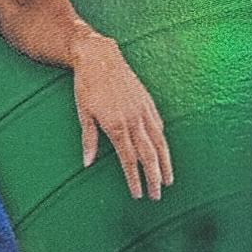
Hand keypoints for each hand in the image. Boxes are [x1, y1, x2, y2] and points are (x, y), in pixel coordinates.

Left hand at [72, 34, 172, 199]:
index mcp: (116, 126)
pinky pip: (158, 125)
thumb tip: (87, 163)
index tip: (137, 195)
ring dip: (164, 163)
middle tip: (157, 196)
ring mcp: (143, 110)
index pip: (128, 159)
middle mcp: (133, 120)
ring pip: (158, 142)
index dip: (134, 179)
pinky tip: (164, 150)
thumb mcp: (83, 113)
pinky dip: (162, 141)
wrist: (99, 56)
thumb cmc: (86, 85)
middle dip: (153, 178)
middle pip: (148, 155)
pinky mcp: (147, 101)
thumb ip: (89, 139)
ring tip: (168, 180)